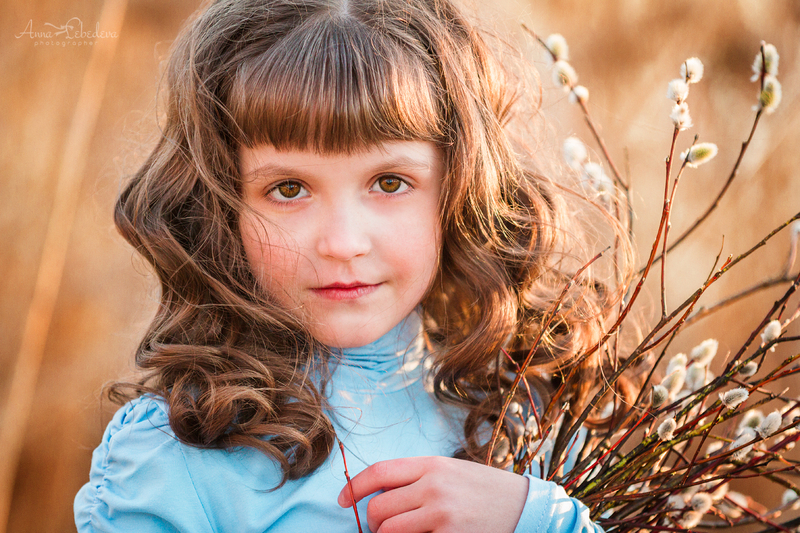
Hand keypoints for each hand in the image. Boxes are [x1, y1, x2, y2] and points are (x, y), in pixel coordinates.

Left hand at [337, 456, 528, 532]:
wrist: (525, 507)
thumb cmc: (484, 489)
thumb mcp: (450, 471)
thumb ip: (416, 478)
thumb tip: (376, 493)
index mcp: (432, 465)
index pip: (379, 472)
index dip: (354, 488)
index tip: (343, 500)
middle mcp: (434, 487)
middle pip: (379, 508)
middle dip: (372, 522)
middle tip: (381, 527)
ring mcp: (442, 515)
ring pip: (388, 531)